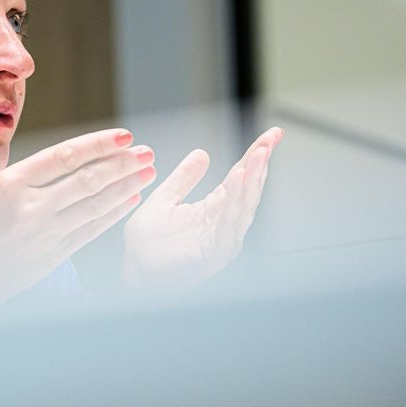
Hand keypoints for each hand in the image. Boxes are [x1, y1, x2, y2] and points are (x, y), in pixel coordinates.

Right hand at [0, 108, 157, 312]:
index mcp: (11, 186)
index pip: (63, 158)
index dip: (96, 145)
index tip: (123, 136)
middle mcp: (33, 209)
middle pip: (87, 181)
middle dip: (122, 164)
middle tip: (146, 152)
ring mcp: (47, 233)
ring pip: (94, 205)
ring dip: (125, 187)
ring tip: (148, 171)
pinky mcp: (55, 255)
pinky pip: (91, 230)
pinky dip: (113, 214)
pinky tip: (130, 200)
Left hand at [121, 127, 283, 289]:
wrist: (134, 271)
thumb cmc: (147, 245)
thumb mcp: (165, 199)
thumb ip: (184, 178)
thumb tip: (202, 153)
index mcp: (214, 210)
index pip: (241, 177)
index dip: (255, 155)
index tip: (271, 134)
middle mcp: (223, 223)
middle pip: (248, 188)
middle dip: (261, 162)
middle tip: (271, 138)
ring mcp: (223, 238)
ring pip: (244, 203)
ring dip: (253, 177)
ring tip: (259, 154)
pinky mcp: (216, 251)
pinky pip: (230, 222)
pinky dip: (236, 200)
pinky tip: (240, 179)